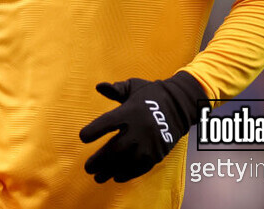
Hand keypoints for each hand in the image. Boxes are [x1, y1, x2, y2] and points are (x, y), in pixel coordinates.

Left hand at [79, 71, 205, 182]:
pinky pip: (141, 167)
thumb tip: (99, 86)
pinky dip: (128, 174)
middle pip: (115, 147)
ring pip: (126, 161)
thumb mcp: (133, 86)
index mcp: (130, 111)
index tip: (83, 137)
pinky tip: (116, 177)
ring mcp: (149, 143)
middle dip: (99, 159)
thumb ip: (116, 89)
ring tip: (97, 177)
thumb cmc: (151, 94)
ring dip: (110, 170)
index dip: (94, 130)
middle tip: (87, 168)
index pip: (108, 122)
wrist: (180, 105)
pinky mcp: (157, 153)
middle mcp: (138, 129)